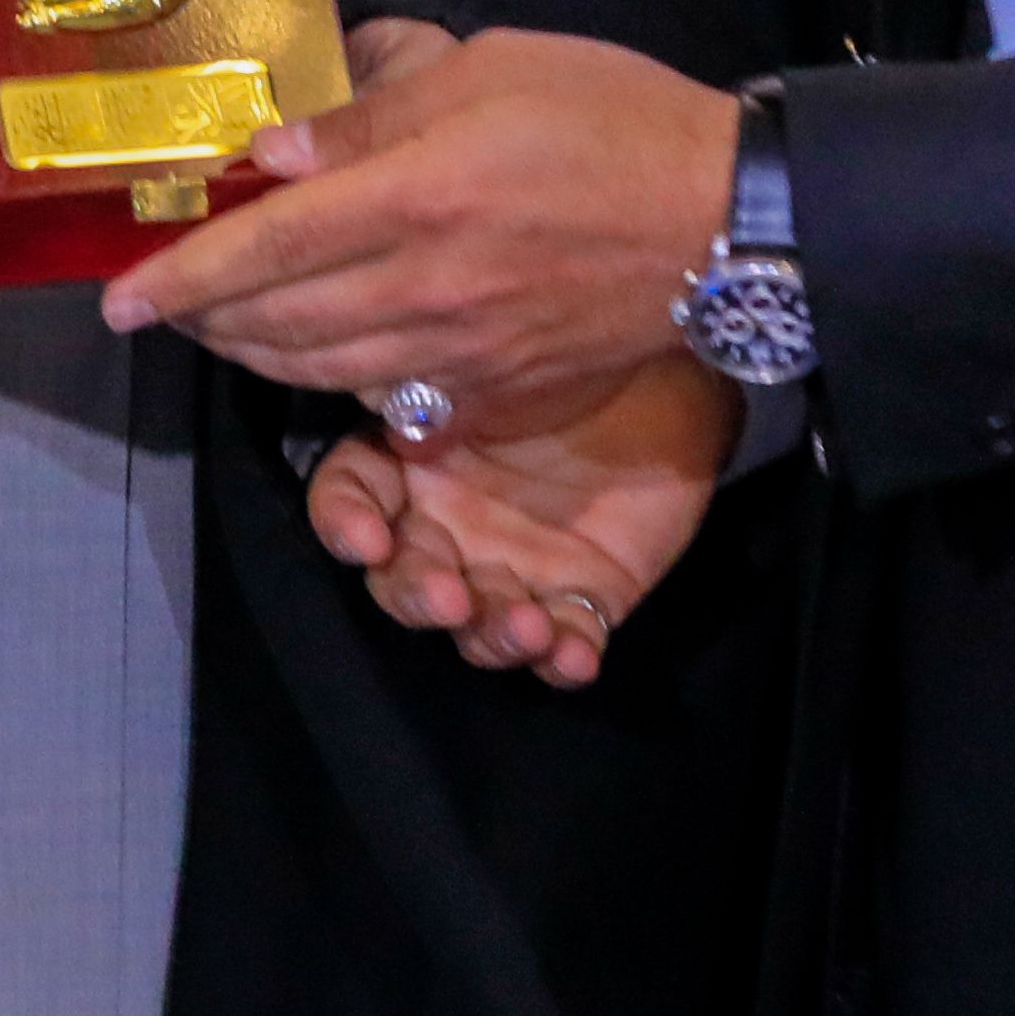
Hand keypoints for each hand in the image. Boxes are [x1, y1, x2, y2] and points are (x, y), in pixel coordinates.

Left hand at [101, 27, 733, 432]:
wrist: (728, 217)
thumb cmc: (609, 117)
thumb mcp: (486, 72)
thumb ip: (372, 117)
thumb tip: (273, 156)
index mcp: (413, 199)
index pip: (263, 249)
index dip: (180, 278)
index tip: (120, 296)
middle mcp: (424, 289)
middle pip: (276, 325)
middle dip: (203, 321)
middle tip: (164, 305)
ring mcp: (462, 353)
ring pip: (322, 374)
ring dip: (255, 359)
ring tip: (222, 333)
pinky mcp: (500, 390)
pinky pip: (391, 402)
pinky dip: (335, 387)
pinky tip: (320, 363)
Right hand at [303, 355, 735, 687]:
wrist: (669, 374)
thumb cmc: (569, 355)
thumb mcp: (494, 357)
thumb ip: (430, 382)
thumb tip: (381, 385)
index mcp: (412, 463)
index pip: (350, 497)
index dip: (345, 523)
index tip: (369, 540)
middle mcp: (449, 530)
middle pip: (404, 582)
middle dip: (420, 597)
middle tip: (450, 598)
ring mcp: (513, 573)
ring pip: (477, 629)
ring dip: (492, 636)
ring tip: (527, 624)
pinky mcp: (580, 603)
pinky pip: (563, 646)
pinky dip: (563, 660)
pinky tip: (573, 655)